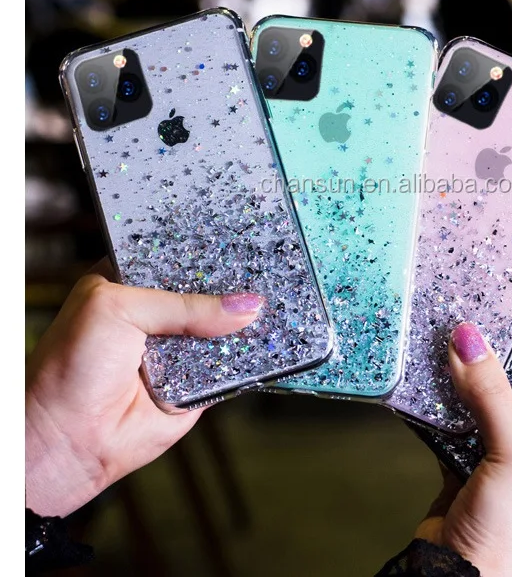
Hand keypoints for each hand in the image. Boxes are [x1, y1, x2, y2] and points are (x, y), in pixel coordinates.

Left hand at [25, 260, 260, 516]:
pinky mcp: (199, 382)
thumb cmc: (70, 367)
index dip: (208, 251)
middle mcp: (158, 313)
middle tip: (264, 273)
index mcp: (132, 282)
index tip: (243, 242)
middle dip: (234, 286)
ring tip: (273, 305)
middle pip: (209, 291)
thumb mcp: (119, 309)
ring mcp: (180, 348)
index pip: (180, 256)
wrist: (67, 440)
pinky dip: (248, 356)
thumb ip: (184, 305)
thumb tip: (245, 306)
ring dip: (245, 321)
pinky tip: (267, 338)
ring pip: (225, 327)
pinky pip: (232, 364)